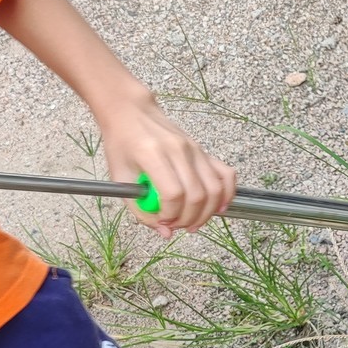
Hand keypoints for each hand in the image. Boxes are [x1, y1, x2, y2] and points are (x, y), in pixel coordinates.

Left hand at [98, 92, 236, 237]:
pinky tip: (218, 208)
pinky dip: (227, 194)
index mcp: (152, 154)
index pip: (173, 193)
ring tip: (193, 222)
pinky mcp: (203, 151)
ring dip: (207, 212)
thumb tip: (165, 232)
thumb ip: (141, 209)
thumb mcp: (120, 179)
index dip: (170, 214)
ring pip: (215, 188)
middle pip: (197, 195)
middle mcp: (179, 150)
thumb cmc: (122, 145)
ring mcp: (195, 149)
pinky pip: (226, 175)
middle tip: (176, 225)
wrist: (132, 114)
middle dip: (189, 219)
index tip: (162, 221)